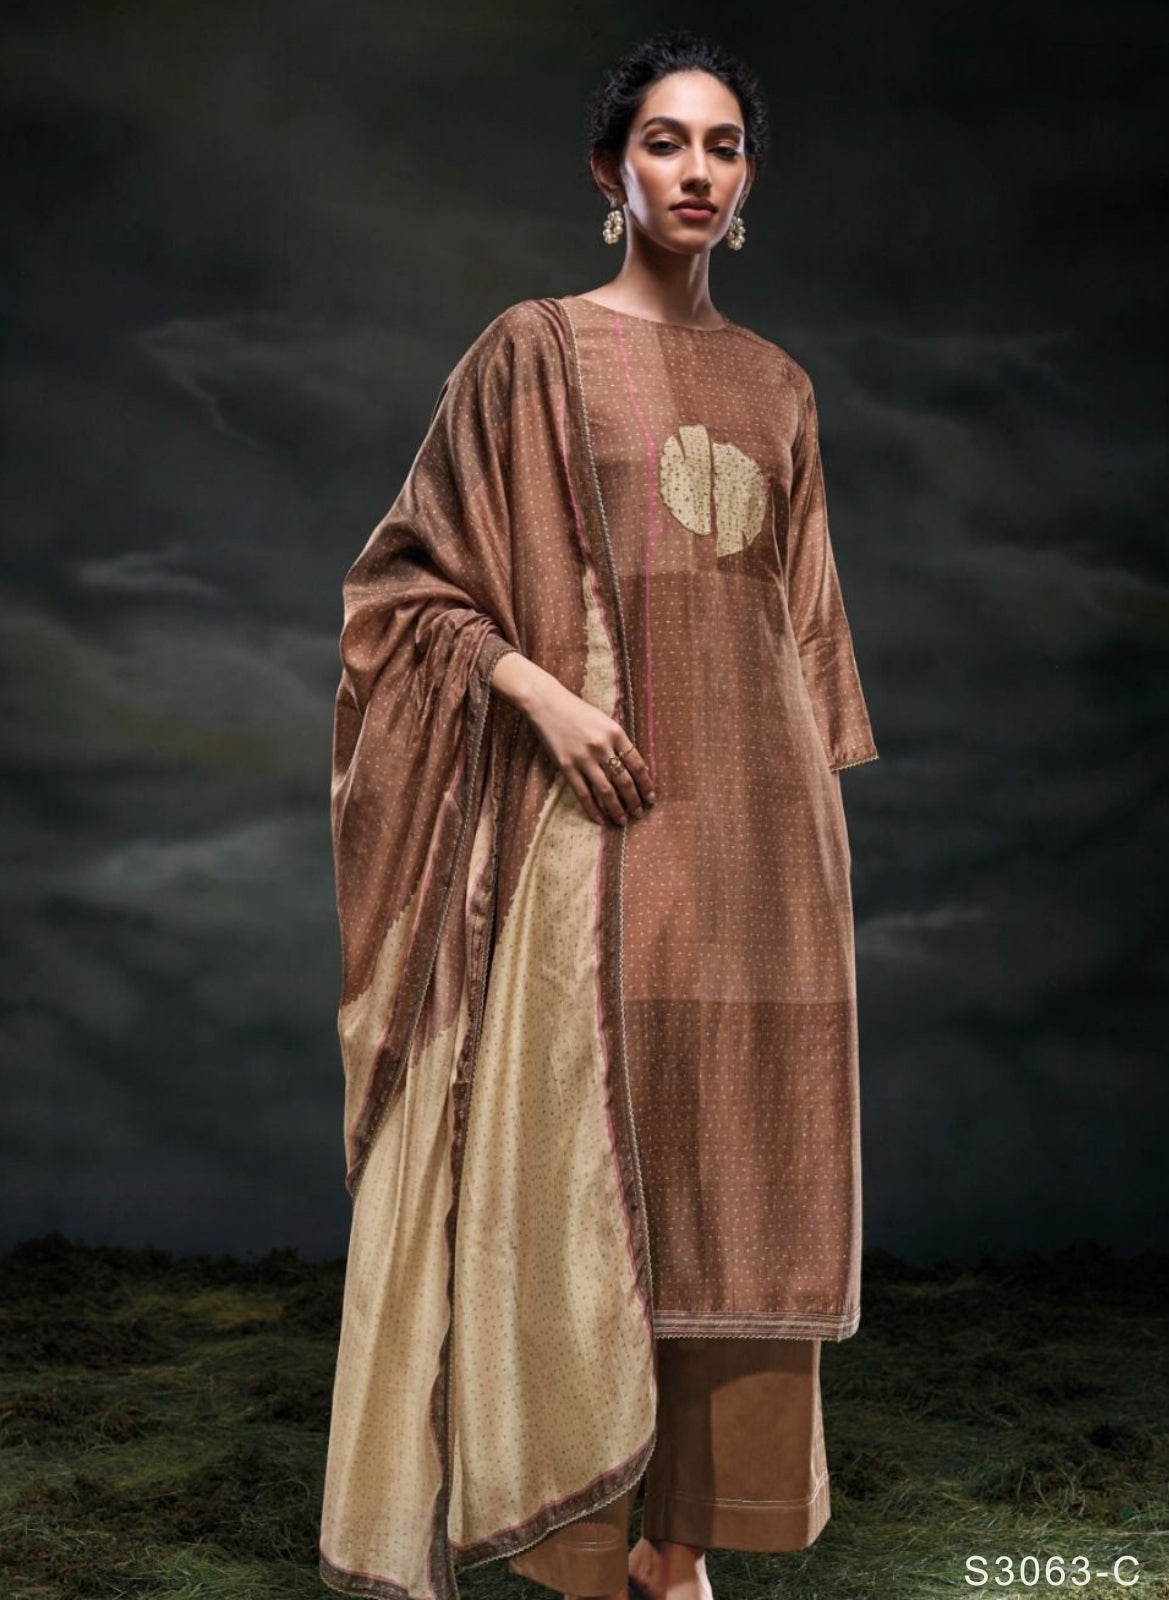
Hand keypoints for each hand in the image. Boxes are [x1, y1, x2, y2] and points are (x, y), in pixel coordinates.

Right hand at [491, 652, 655, 826]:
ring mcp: (584, 758)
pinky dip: (592, 809)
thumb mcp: (604, 721)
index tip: (651, 797)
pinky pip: (583, 793)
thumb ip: (618, 742)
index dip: (646, 784)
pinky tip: (599, 819)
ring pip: (606, 790)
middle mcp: (602, 746)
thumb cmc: (578, 711)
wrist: (547, 704)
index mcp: (616, 733)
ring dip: (616, 808)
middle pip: (624, 780)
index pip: (637, 765)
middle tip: (640, 813)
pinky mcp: (567, 766)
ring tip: (623, 820)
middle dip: (634, 800)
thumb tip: (634, 768)